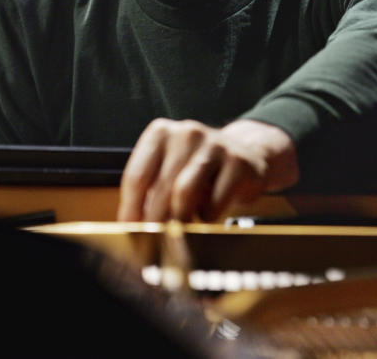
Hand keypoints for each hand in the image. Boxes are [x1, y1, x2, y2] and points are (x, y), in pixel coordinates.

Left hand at [117, 118, 299, 221]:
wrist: (248, 154)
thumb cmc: (199, 169)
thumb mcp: (170, 170)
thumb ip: (150, 192)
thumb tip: (133, 227)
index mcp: (161, 132)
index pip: (136, 176)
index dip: (131, 209)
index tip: (129, 232)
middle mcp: (187, 133)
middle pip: (160, 188)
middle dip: (154, 222)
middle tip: (152, 243)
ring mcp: (215, 145)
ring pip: (184, 193)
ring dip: (179, 220)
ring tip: (180, 231)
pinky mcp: (238, 163)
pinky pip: (215, 202)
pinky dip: (207, 216)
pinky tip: (207, 215)